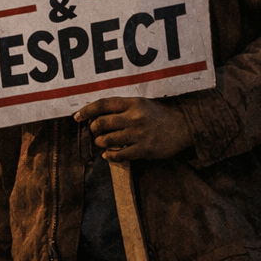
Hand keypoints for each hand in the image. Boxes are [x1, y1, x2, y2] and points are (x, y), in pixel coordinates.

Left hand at [74, 96, 192, 160]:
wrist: (184, 126)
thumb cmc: (159, 114)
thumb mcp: (141, 103)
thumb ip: (122, 107)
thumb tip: (97, 114)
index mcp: (132, 103)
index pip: (103, 104)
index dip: (87, 110)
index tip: (76, 116)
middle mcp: (134, 117)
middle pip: (102, 123)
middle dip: (94, 129)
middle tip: (95, 131)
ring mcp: (139, 134)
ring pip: (108, 140)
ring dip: (100, 142)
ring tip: (102, 142)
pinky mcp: (145, 149)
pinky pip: (120, 155)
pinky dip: (110, 156)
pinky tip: (108, 155)